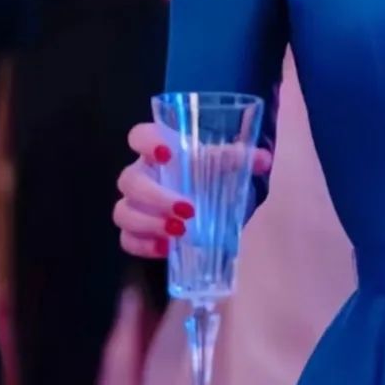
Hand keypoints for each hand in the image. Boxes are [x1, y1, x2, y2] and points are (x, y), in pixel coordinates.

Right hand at [113, 122, 272, 257]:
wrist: (214, 204)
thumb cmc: (212, 174)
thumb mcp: (227, 164)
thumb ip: (240, 158)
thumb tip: (262, 158)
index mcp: (161, 150)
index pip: (139, 135)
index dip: (147, 142)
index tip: (167, 153)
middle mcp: (143, 174)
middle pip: (129, 180)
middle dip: (155, 196)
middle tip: (188, 209)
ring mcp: (135, 204)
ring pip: (123, 212)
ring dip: (149, 223)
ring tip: (180, 232)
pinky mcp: (136, 232)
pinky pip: (126, 240)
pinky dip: (143, 245)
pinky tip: (166, 249)